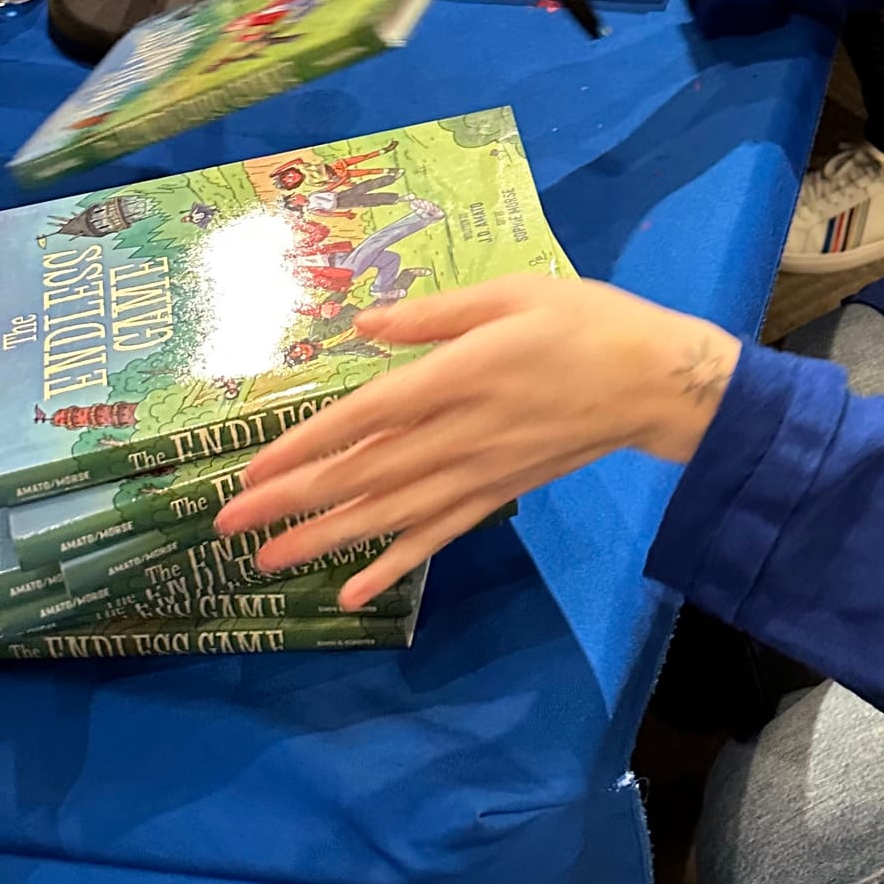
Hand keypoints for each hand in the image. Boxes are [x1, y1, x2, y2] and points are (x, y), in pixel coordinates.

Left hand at [210, 275, 741, 609]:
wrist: (654, 382)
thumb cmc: (585, 322)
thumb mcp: (514, 293)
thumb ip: (437, 313)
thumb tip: (366, 324)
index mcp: (461, 375)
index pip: (366, 415)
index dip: (306, 443)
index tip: (251, 467)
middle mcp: (461, 432)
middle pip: (365, 472)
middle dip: (293, 499)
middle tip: (229, 523)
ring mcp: (479, 471)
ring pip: (392, 511)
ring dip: (327, 538)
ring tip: (268, 560)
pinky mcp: (499, 491)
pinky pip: (440, 534)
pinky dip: (397, 564)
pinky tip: (356, 590)